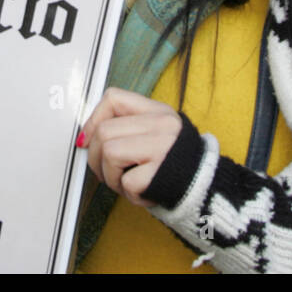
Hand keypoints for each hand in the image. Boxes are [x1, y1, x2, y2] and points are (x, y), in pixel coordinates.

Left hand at [80, 88, 181, 207]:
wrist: (206, 189)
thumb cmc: (174, 165)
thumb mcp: (156, 134)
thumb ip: (127, 128)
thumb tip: (85, 137)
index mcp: (159, 112)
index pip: (114, 98)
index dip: (92, 120)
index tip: (87, 140)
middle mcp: (162, 125)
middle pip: (104, 131)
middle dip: (95, 157)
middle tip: (107, 172)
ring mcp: (163, 148)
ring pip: (109, 153)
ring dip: (110, 176)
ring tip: (126, 183)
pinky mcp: (161, 174)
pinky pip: (126, 182)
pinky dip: (129, 193)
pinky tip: (143, 192)